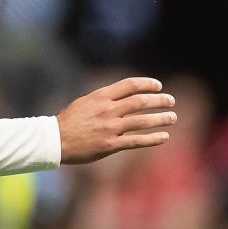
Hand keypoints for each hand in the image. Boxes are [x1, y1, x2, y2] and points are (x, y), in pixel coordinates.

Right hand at [56, 76, 175, 164]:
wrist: (55, 140)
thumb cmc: (68, 121)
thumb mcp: (85, 102)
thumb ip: (104, 98)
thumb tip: (122, 95)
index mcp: (101, 96)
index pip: (130, 85)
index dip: (147, 84)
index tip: (158, 86)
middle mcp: (108, 109)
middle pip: (140, 101)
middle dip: (159, 100)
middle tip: (171, 101)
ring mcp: (110, 127)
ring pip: (142, 120)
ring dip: (160, 118)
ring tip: (172, 117)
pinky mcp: (110, 145)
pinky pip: (136, 141)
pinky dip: (152, 138)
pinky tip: (164, 137)